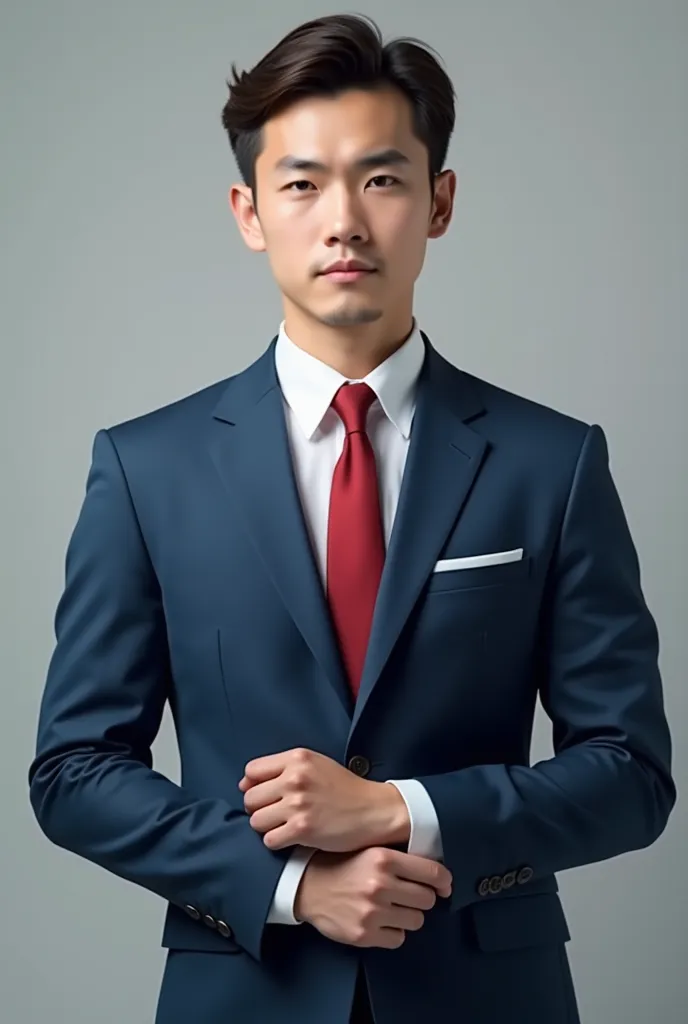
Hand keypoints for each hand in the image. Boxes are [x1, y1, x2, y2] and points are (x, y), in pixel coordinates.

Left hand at [239, 748, 408, 851]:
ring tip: (286, 826)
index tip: (266, 796)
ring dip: (268, 827)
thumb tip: (244, 784)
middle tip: (278, 814)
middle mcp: (295, 778)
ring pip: (256, 821)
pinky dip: (278, 842)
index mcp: (297, 758)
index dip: (254, 786)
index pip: (251, 771)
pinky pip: (269, 840)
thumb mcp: (316, 765)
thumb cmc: (345, 789)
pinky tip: (293, 838)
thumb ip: (283, 769)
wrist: (374, 810)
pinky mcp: (302, 829)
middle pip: (250, 798)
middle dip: (260, 808)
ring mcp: (297, 804)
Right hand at [294, 846, 452, 948]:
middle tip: (407, 894)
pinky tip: (379, 920)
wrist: (307, 886)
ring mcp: (372, 912)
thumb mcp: (370, 850)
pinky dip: (393, 932)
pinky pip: (398, 938)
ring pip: (416, 920)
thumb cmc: (342, 865)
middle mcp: (380, 884)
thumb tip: (439, 875)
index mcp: (383, 858)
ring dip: (407, 915)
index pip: (433, 873)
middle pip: (427, 899)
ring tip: (390, 907)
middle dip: (421, 898)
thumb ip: (400, 858)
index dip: (444, 881)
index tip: (444, 886)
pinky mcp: (364, 934)